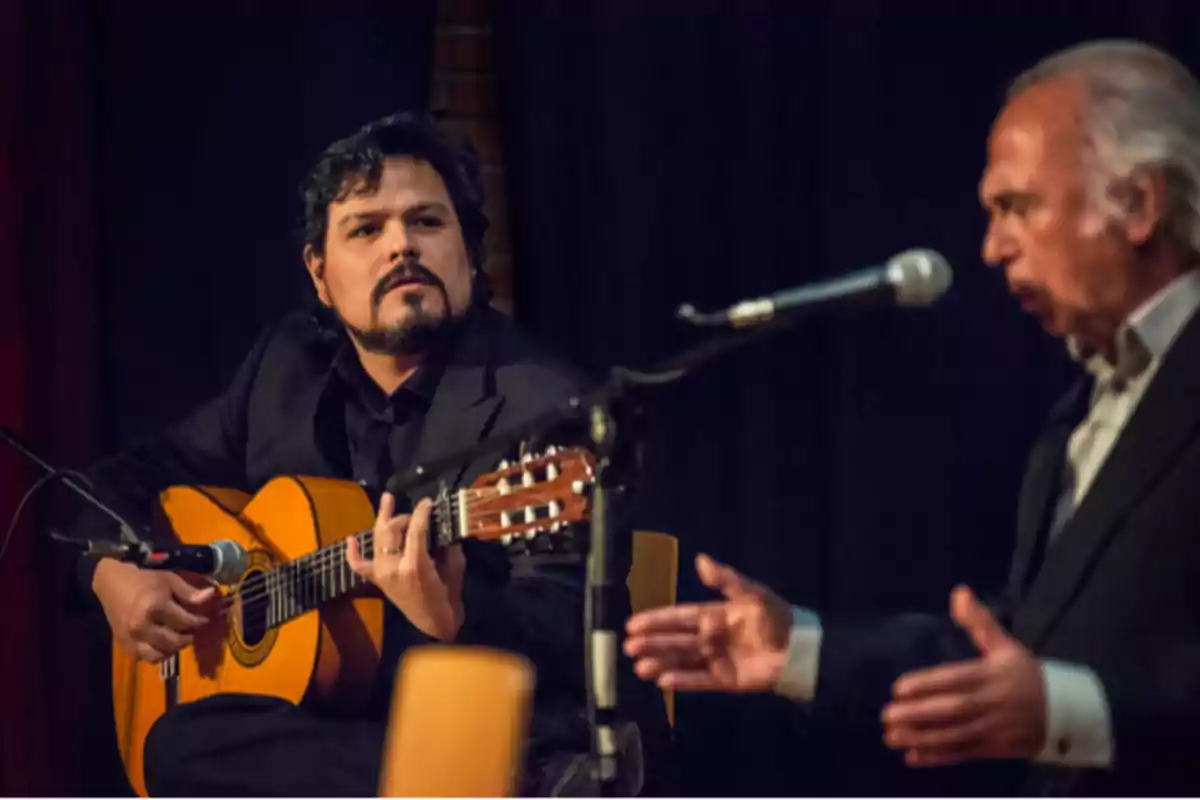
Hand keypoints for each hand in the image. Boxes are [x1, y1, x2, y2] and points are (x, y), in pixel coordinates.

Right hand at [92, 558, 218, 661]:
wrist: (110, 583)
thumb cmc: (143, 578)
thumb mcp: (169, 580)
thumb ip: (189, 592)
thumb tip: (211, 596)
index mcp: (154, 606)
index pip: (185, 621)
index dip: (198, 621)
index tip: (204, 620)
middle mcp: (142, 626)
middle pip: (173, 641)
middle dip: (187, 637)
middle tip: (192, 632)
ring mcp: (131, 638)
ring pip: (159, 654)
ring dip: (172, 649)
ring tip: (178, 639)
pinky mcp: (124, 644)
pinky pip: (144, 658)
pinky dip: (155, 654)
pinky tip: (162, 645)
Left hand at [347, 493, 464, 641]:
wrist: (432, 627)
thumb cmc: (447, 599)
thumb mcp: (454, 569)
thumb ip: (448, 548)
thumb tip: (444, 530)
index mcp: (415, 564)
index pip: (415, 529)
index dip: (421, 512)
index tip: (428, 502)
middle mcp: (393, 566)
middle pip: (392, 530)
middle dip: (403, 516)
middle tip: (416, 511)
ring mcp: (382, 573)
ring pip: (377, 538)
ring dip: (383, 520)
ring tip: (387, 500)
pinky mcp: (378, 580)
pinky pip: (360, 566)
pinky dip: (353, 553)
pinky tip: (351, 539)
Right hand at [624, 553, 792, 691]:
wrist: (800, 650)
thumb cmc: (776, 618)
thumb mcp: (752, 594)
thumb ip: (726, 580)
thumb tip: (700, 559)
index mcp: (714, 615)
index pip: (679, 617)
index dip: (657, 620)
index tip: (634, 623)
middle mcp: (711, 637)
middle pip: (676, 640)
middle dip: (653, 643)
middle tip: (630, 646)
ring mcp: (716, 660)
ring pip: (682, 660)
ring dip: (661, 662)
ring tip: (640, 666)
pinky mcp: (725, 680)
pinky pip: (699, 680)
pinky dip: (682, 681)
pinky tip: (663, 681)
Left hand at [882, 585, 1045, 765]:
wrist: (1066, 712)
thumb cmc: (1026, 675)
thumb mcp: (1006, 646)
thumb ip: (980, 622)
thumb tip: (959, 593)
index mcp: (991, 675)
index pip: (955, 679)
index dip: (927, 684)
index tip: (898, 688)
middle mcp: (991, 703)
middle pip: (952, 710)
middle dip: (918, 714)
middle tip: (886, 715)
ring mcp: (993, 729)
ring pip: (954, 735)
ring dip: (921, 738)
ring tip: (891, 736)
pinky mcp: (994, 749)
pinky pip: (963, 754)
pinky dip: (938, 757)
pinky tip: (912, 757)